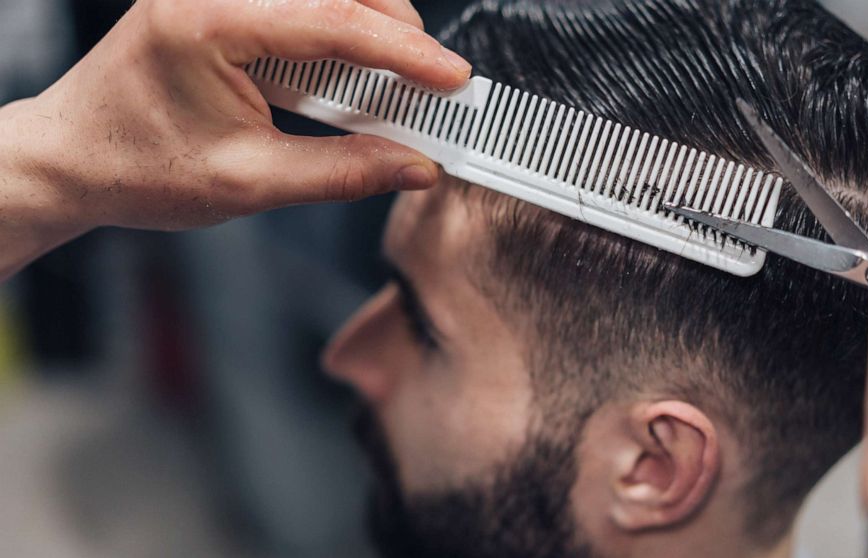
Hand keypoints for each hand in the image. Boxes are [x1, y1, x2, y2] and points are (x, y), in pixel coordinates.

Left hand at [0, 0, 470, 276]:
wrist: (71, 160)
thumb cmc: (135, 168)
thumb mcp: (248, 183)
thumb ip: (341, 172)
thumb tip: (412, 165)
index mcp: (207, 21)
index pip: (332, 19)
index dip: (405, 50)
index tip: (451, 78)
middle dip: (396, 33)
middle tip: (432, 88)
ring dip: (369, 31)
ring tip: (394, 87)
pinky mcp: (220, 5)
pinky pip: (298, 7)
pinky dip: (337, 36)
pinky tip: (349, 77)